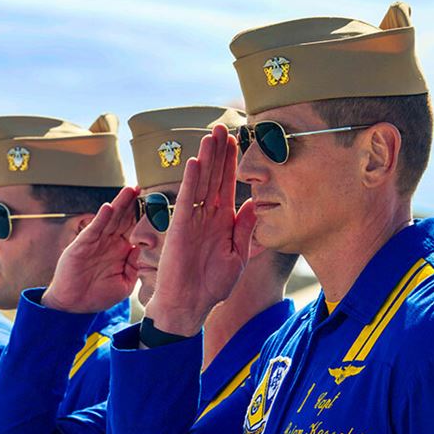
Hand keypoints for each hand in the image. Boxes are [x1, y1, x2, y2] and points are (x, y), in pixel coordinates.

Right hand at [41, 186, 139, 313]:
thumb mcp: (124, 283)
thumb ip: (133, 267)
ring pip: (110, 219)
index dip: (142, 216)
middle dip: (132, 203)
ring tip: (130, 190)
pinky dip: (101, 218)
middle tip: (142, 188)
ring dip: (119, 204)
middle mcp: (108, 243)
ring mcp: (95, 242)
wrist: (74, 306)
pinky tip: (109, 207)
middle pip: (123, 218)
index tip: (155, 204)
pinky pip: (93, 229)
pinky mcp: (82, 246)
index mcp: (120, 250)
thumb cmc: (98, 296)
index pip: (133, 228)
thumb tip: (140, 249)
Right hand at [143, 125, 255, 336]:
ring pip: (200, 183)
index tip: (236, 140)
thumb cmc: (212, 286)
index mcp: (221, 222)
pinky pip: (186, 200)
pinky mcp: (179, 228)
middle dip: (218, 153)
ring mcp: (192, 220)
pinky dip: (190, 182)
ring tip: (210, 135)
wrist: (190, 306)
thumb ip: (245, 230)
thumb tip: (254, 204)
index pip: (226, 185)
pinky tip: (195, 162)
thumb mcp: (237, 256)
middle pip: (213, 177)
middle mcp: (206, 216)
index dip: (231, 163)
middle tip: (222, 127)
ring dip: (205, 159)